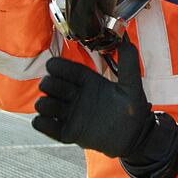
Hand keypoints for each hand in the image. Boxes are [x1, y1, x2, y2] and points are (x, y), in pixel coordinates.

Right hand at [32, 35, 153, 157]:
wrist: (134, 137)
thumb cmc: (132, 109)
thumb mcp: (131, 85)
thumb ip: (128, 63)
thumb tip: (124, 40)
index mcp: (89, 82)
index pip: (67, 70)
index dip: (59, 66)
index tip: (53, 66)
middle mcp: (77, 96)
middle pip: (52, 85)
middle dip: (49, 84)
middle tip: (55, 88)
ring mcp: (71, 114)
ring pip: (45, 105)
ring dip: (44, 103)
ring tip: (51, 105)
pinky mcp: (68, 132)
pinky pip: (47, 127)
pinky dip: (42, 123)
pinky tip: (45, 121)